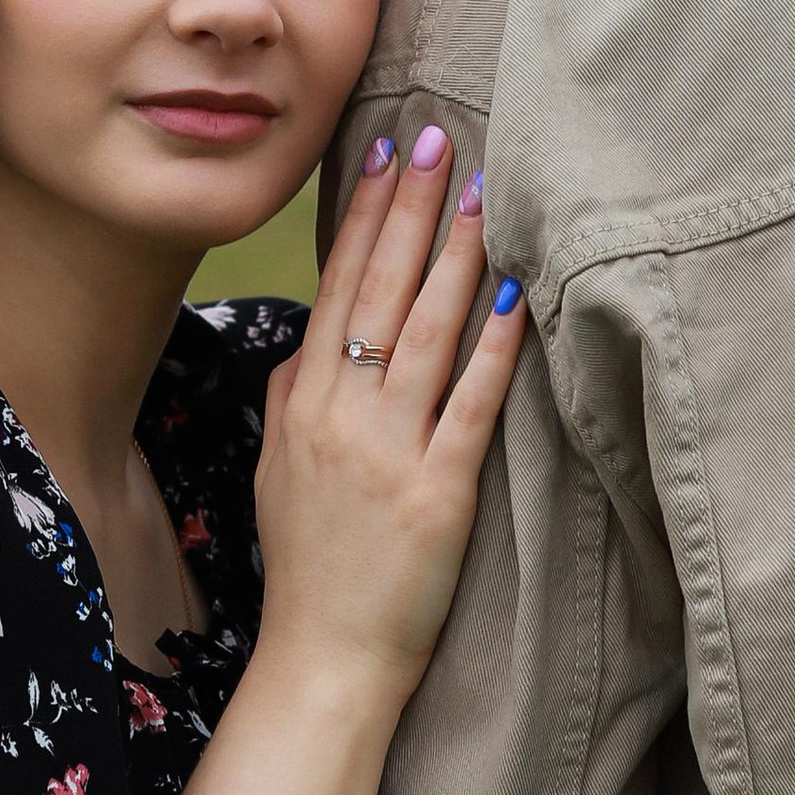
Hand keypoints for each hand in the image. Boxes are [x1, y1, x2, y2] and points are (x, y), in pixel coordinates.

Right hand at [253, 126, 527, 700]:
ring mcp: (388, 453)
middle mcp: (341, 415)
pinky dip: (493, 349)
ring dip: (456, 256)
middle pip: (379, 291)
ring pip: (425, 333)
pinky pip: (469, 406)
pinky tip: (517, 297)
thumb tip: (308, 339)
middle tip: (437, 135)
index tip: (386, 151)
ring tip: (481, 191)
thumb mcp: (278, 469)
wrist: (323, 658)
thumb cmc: (310, 567)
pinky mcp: (437, 494)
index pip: (337, 287)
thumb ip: (292, 398)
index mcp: (304, 402)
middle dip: (410, 208)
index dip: (365, 216)